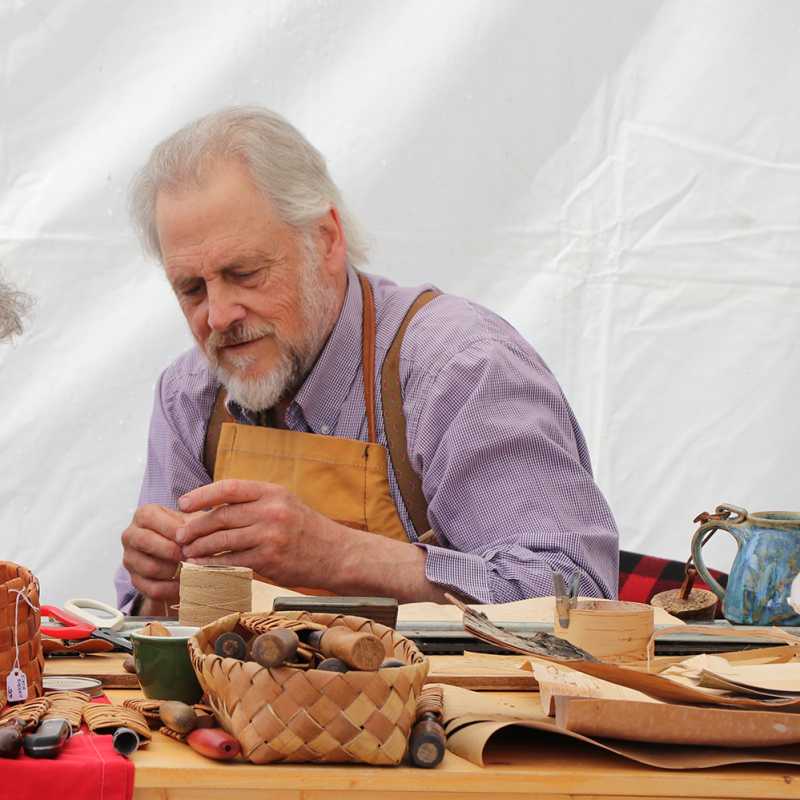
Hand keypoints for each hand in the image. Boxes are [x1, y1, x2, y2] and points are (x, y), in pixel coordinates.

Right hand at [121, 504, 187, 607]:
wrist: (183, 555)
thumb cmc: (188, 533)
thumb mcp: (193, 521)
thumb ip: (194, 523)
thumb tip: (197, 531)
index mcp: (144, 515)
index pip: (150, 518)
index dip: (171, 529)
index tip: (188, 537)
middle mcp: (132, 535)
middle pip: (144, 541)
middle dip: (170, 550)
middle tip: (189, 555)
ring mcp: (130, 559)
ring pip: (149, 567)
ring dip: (174, 570)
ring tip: (191, 569)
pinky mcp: (136, 581)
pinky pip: (153, 588)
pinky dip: (173, 588)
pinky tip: (186, 583)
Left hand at [176, 480, 338, 588]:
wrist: (336, 553)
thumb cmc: (306, 528)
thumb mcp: (285, 503)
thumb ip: (254, 502)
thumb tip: (214, 506)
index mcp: (272, 492)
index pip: (229, 488)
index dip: (202, 494)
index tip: (183, 503)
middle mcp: (271, 511)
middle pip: (221, 516)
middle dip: (195, 527)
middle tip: (179, 535)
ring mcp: (270, 536)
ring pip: (223, 540)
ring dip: (200, 548)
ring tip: (187, 552)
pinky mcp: (270, 560)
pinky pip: (233, 562)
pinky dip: (214, 565)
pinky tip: (203, 568)